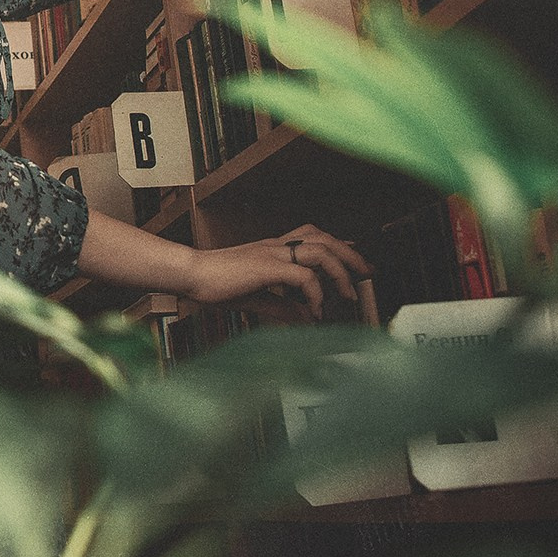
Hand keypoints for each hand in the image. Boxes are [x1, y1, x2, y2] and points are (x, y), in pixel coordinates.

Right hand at [182, 225, 370, 315]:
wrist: (190, 274)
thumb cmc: (214, 284)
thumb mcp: (256, 297)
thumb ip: (283, 307)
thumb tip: (307, 320)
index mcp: (272, 249)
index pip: (312, 236)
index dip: (338, 244)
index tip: (355, 257)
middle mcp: (276, 245)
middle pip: (324, 238)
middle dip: (350, 254)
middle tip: (367, 272)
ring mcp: (272, 253)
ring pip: (320, 250)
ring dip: (340, 272)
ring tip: (349, 294)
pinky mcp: (266, 266)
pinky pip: (303, 275)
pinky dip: (316, 292)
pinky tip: (315, 310)